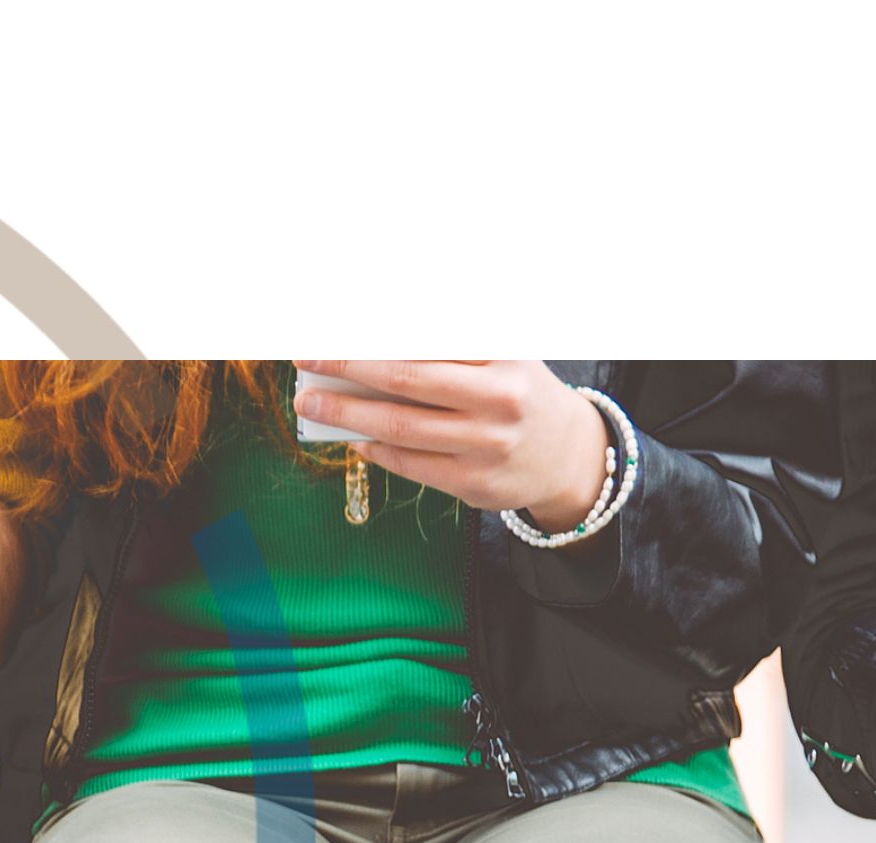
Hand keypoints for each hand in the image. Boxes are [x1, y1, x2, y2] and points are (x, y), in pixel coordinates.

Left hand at [289, 360, 612, 530]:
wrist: (568, 455)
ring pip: (402, 427)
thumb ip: (446, 345)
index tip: (334, 324)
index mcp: (503, 356)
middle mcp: (500, 399)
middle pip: (407, 378)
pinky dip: (375, 449)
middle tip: (307, 359)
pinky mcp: (477, 484)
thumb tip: (370, 343)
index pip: (427, 337)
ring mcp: (488, 446)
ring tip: (311, 404)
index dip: (375, 331)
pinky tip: (353, 436)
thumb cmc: (517, 391)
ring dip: (347, 414)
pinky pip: (412, 464)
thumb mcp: (499, 353)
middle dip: (348, 367)